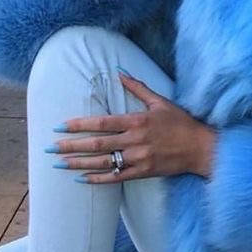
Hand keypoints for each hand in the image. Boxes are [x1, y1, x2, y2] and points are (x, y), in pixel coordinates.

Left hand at [49, 71, 215, 181]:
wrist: (201, 148)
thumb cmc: (181, 123)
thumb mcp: (161, 101)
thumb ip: (138, 88)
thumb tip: (120, 72)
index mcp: (137, 121)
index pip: (102, 123)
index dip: (80, 125)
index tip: (61, 126)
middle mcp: (135, 140)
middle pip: (97, 144)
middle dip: (71, 146)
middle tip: (50, 147)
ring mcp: (138, 158)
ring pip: (103, 162)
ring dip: (79, 164)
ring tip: (60, 164)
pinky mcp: (143, 172)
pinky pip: (117, 177)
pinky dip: (99, 178)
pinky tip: (82, 179)